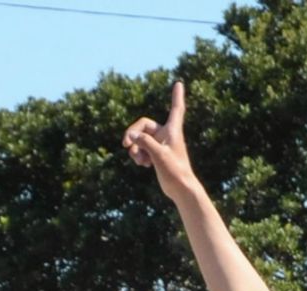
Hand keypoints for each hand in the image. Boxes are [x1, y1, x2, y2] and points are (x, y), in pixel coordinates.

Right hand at [123, 81, 194, 199]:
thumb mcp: (158, 155)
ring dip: (135, 147)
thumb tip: (130, 136)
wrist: (181, 190)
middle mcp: (167, 135)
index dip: (177, 96)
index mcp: (172, 131)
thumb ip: (144, 143)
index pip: (176, 109)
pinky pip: (142, 149)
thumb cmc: (175, 172)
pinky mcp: (157, 155)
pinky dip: (139, 154)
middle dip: (133, 134)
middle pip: (144, 126)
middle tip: (125, 144)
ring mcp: (161, 145)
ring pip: (141, 139)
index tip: (180, 83)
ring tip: (138, 160)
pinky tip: (142, 164)